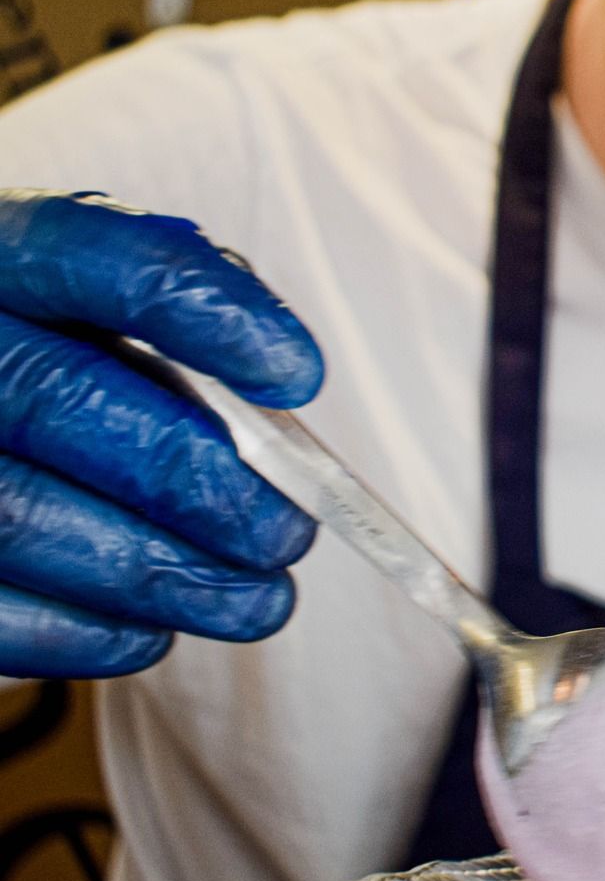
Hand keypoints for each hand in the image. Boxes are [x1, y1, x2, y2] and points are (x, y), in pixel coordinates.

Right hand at [0, 191, 323, 679]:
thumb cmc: (50, 354)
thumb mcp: (96, 303)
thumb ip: (178, 326)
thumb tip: (278, 401)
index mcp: (0, 249)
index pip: (100, 255)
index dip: (208, 314)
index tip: (299, 376)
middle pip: (59, 402)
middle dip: (195, 482)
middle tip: (285, 533)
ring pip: (16, 517)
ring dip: (159, 574)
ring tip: (255, 600)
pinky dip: (83, 630)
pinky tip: (151, 628)